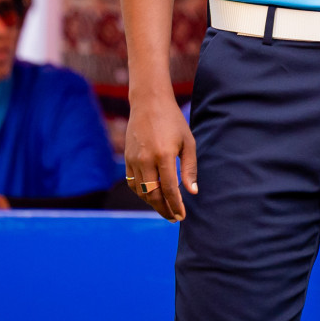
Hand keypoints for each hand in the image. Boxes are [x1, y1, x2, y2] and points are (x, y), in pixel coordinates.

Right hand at [123, 93, 196, 221]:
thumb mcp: (187, 142)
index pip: (169, 189)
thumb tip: (192, 192)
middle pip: (153, 195)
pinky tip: (152, 195)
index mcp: (164, 155)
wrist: (149, 102)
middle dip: (164, 209)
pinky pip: (133, 183)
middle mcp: (146, 159)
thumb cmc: (173, 121)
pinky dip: (142, 193)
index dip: (176, 206)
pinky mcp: (127, 158)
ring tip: (165, 208)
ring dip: (153, 203)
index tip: (182, 216)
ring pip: (142, 192)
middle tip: (173, 218)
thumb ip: (189, 168)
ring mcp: (134, 159)